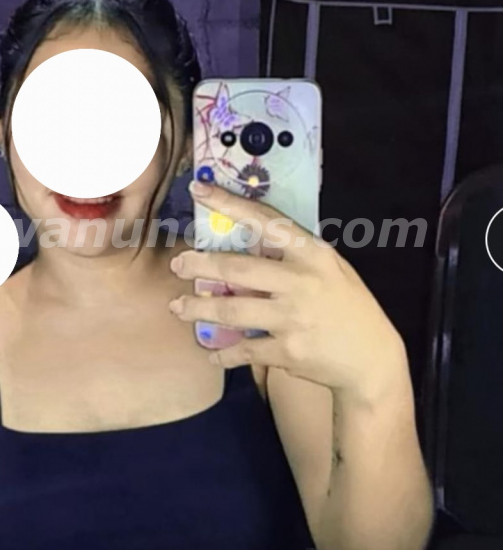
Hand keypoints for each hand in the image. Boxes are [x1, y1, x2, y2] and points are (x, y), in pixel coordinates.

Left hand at [169, 181, 406, 398]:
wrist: (371, 359)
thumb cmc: (348, 306)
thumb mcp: (329, 268)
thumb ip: (294, 255)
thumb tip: (249, 240)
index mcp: (313, 254)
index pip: (266, 221)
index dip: (229, 204)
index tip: (199, 191)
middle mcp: (301, 282)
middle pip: (237, 268)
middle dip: (200, 265)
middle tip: (178, 264)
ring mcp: (293, 318)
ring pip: (231, 311)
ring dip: (198, 309)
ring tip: (178, 307)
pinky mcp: (287, 352)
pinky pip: (244, 350)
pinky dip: (223, 354)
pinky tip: (211, 353)